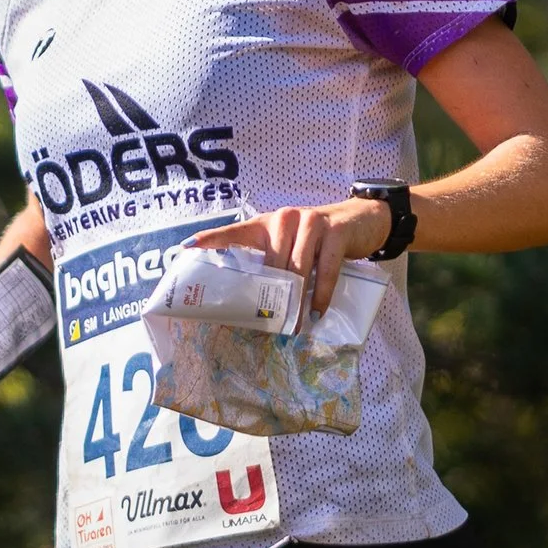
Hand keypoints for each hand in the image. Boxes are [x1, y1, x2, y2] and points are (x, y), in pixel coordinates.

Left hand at [185, 196, 391, 318]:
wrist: (361, 220)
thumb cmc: (319, 240)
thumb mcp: (293, 245)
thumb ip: (275, 263)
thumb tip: (254, 303)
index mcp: (267, 224)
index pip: (234, 231)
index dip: (210, 239)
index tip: (185, 248)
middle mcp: (285, 219)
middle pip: (271, 263)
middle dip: (269, 296)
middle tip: (267, 325)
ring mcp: (311, 223)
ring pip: (297, 269)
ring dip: (295, 302)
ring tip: (292, 328)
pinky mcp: (335, 232)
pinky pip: (324, 270)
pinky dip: (320, 294)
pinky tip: (316, 313)